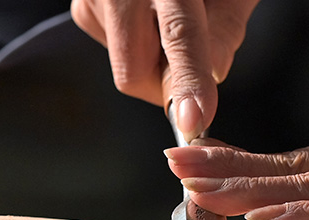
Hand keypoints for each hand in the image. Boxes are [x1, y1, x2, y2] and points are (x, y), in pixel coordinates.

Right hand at [71, 0, 259, 137]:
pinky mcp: (82, 6)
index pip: (179, 36)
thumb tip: (210, 81)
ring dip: (154, 61)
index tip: (191, 119)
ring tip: (171, 16)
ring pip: (124, 67)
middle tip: (194, 70)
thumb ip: (226, 30)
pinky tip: (148, 13)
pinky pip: (111, 49)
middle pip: (134, 74)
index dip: (187, 81)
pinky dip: (138, 43)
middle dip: (167, 86)